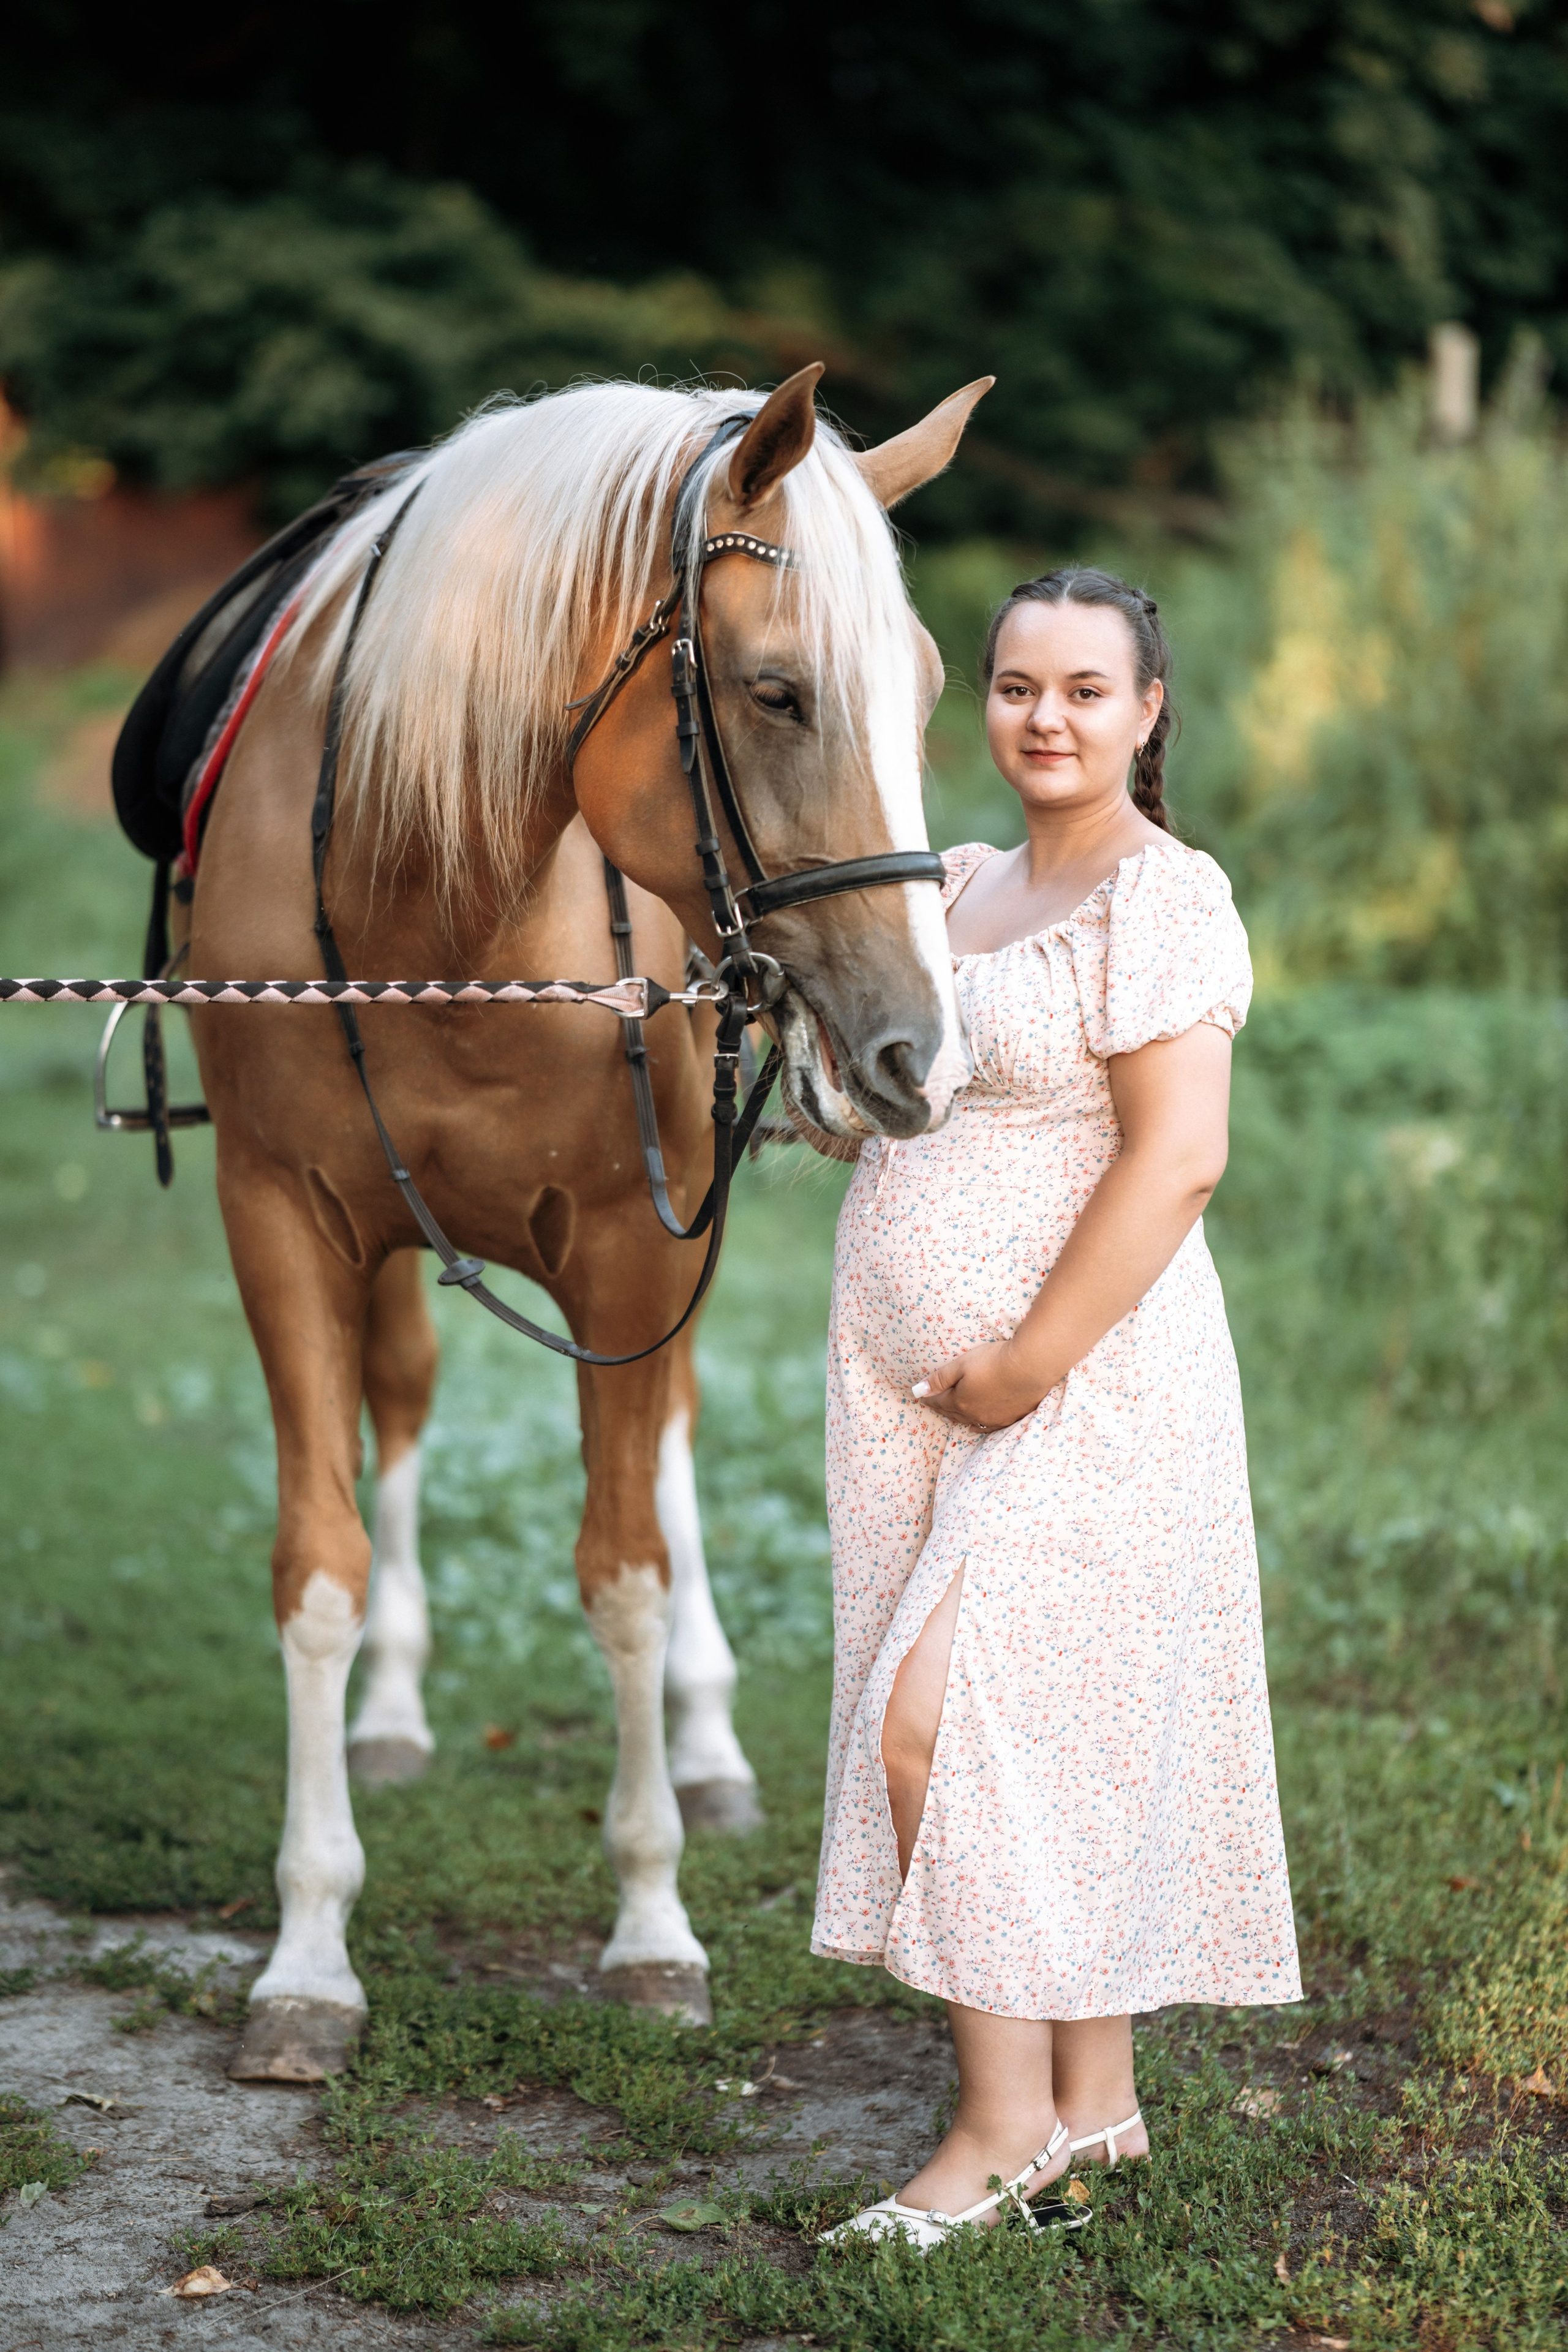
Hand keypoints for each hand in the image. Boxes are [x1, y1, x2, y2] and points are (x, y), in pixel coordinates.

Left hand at [911, 1340, 1048, 1432]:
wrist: (1030, 1366)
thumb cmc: (994, 1361)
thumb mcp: (961, 1364)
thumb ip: (939, 1378)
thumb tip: (917, 1391)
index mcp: (960, 1401)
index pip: (939, 1401)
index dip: (928, 1398)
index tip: (921, 1397)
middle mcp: (974, 1414)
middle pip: (952, 1412)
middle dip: (941, 1408)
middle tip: (933, 1404)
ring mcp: (993, 1418)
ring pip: (969, 1421)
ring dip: (957, 1417)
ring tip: (949, 1415)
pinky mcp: (1010, 1417)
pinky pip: (987, 1426)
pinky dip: (977, 1425)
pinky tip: (974, 1425)